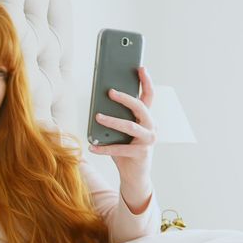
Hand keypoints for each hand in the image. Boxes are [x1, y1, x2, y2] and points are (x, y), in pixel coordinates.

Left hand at [88, 66, 155, 186]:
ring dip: (112, 120)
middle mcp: (151, 127)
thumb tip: (99, 105)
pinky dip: (104, 148)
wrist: (135, 175)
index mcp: (147, 118)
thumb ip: (117, 118)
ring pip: (130, 126)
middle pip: (140, 107)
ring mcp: (148, 141)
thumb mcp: (122, 132)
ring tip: (97, 116)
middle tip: (110, 92)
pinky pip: (119, 149)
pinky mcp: (141, 154)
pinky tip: (92, 146)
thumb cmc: (126, 149)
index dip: (146, 81)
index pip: (149, 96)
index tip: (141, 67)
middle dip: (125, 98)